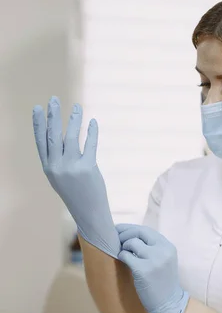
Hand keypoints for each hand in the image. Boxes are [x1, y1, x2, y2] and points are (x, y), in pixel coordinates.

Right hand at [32, 96, 120, 257]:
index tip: (37, 108)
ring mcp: (72, 168)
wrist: (89, 213)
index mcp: (48, 168)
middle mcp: (57, 167)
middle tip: (54, 99)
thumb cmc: (76, 193)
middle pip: (53, 136)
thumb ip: (59, 158)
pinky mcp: (88, 169)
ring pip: (71, 137)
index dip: (38, 123)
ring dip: (74, 120)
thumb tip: (63, 135)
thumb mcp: (60, 177)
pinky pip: (90, 145)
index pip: (40, 141)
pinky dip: (92, 132)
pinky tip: (92, 122)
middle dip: (53, 116)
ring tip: (77, 107)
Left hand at [116, 224, 188, 312]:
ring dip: (122, 246)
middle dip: (123, 233)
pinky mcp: (143, 270)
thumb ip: (153, 248)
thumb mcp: (164, 260)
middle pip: (138, 232)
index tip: (119, 230)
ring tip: (122, 253)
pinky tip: (122, 260)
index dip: (130, 228)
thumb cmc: (163, 282)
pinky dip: (121, 256)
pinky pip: (126, 255)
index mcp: (167, 246)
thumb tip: (130, 236)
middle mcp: (162, 250)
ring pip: (131, 242)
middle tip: (114, 238)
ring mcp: (154, 260)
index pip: (145, 230)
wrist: (169, 303)